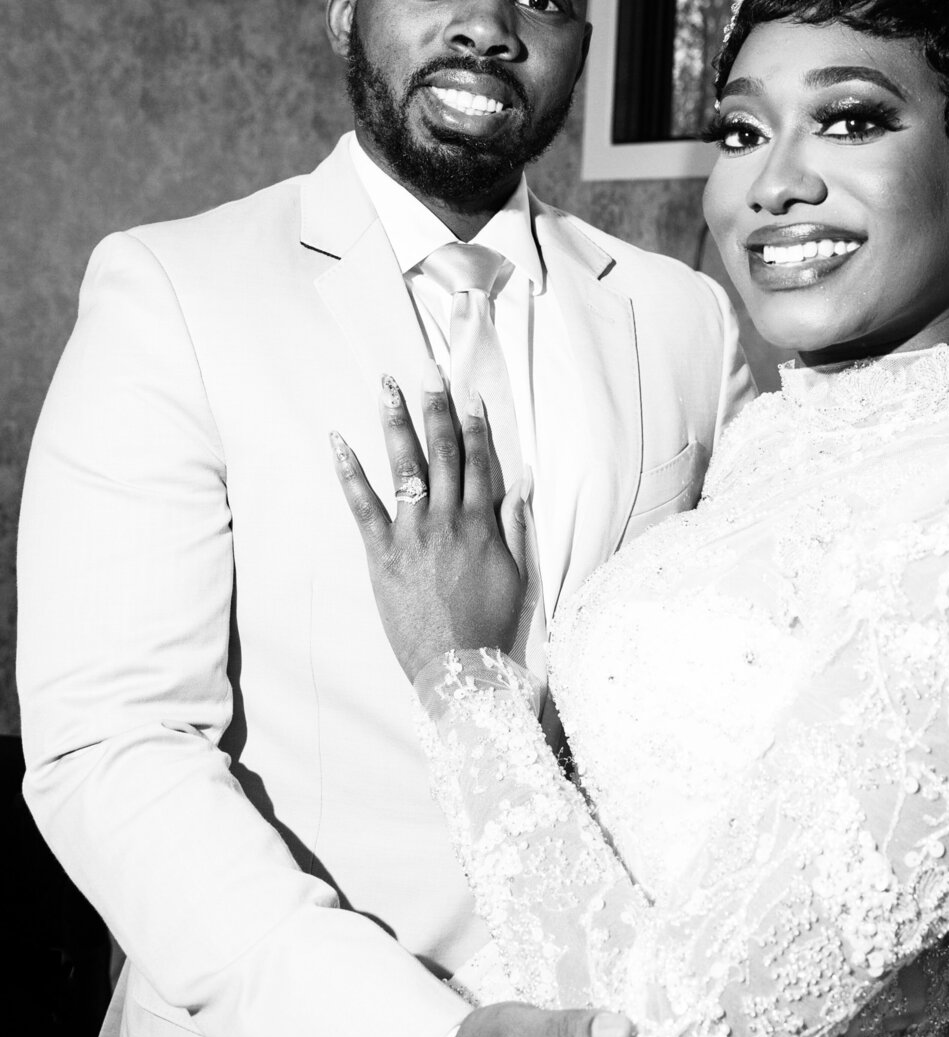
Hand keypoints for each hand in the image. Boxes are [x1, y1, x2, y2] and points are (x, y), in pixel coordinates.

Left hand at [331, 369, 526, 678]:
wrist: (456, 666)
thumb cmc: (488, 622)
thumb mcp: (516, 572)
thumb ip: (515, 524)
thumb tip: (522, 482)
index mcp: (482, 523)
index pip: (479, 462)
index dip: (475, 425)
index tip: (469, 395)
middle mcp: (449, 519)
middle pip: (444, 452)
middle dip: (435, 408)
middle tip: (427, 370)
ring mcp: (414, 533)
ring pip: (406, 466)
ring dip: (396, 422)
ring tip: (387, 386)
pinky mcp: (383, 552)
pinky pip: (363, 505)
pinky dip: (349, 471)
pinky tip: (337, 440)